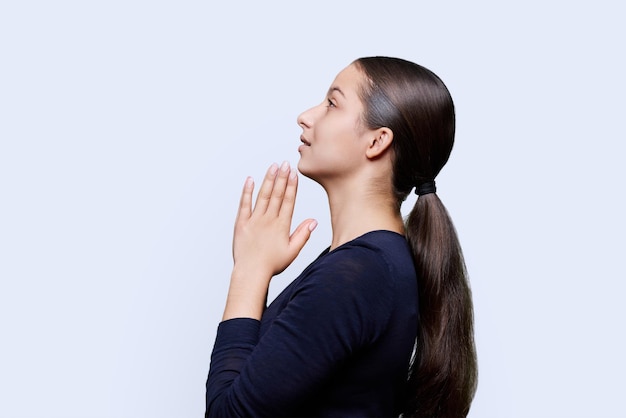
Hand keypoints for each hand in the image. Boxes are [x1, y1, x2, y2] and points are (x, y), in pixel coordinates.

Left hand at [223, 161, 316, 319]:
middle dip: (282, 178)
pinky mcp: (241, 223)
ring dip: (268, 180)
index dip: (291, 185)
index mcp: (281, 225)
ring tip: (273, 167)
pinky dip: (247, 191)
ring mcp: (254, 220)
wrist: (251, 272)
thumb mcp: (292, 251)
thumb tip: (314, 221)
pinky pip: (244, 204)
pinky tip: (251, 180)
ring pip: (263, 196)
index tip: (294, 173)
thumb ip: (303, 234)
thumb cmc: (272, 264)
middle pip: (276, 195)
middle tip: (285, 163)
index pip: (288, 201)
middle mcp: (268, 220)